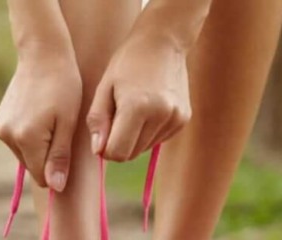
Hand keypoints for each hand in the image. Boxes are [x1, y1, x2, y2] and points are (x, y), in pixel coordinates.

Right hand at [0, 56, 81, 190]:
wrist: (42, 55)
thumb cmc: (64, 86)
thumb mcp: (67, 122)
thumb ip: (59, 156)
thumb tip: (55, 187)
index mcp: (26, 138)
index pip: (41, 176)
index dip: (57, 171)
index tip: (68, 153)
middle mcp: (8, 136)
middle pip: (32, 167)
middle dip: (47, 158)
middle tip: (60, 131)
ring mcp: (0, 129)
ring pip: (24, 156)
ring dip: (38, 148)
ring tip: (50, 121)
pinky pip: (17, 143)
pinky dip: (29, 138)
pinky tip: (38, 117)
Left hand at [87, 35, 190, 161]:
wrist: (163, 42)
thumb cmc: (127, 63)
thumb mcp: (104, 88)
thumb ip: (98, 121)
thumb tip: (99, 151)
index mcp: (137, 107)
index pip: (117, 153)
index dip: (105, 149)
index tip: (103, 134)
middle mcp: (161, 115)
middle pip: (131, 154)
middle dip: (119, 144)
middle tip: (116, 117)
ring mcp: (175, 118)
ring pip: (144, 149)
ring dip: (134, 138)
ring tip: (133, 110)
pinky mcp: (183, 119)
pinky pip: (157, 140)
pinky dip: (148, 132)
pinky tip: (148, 109)